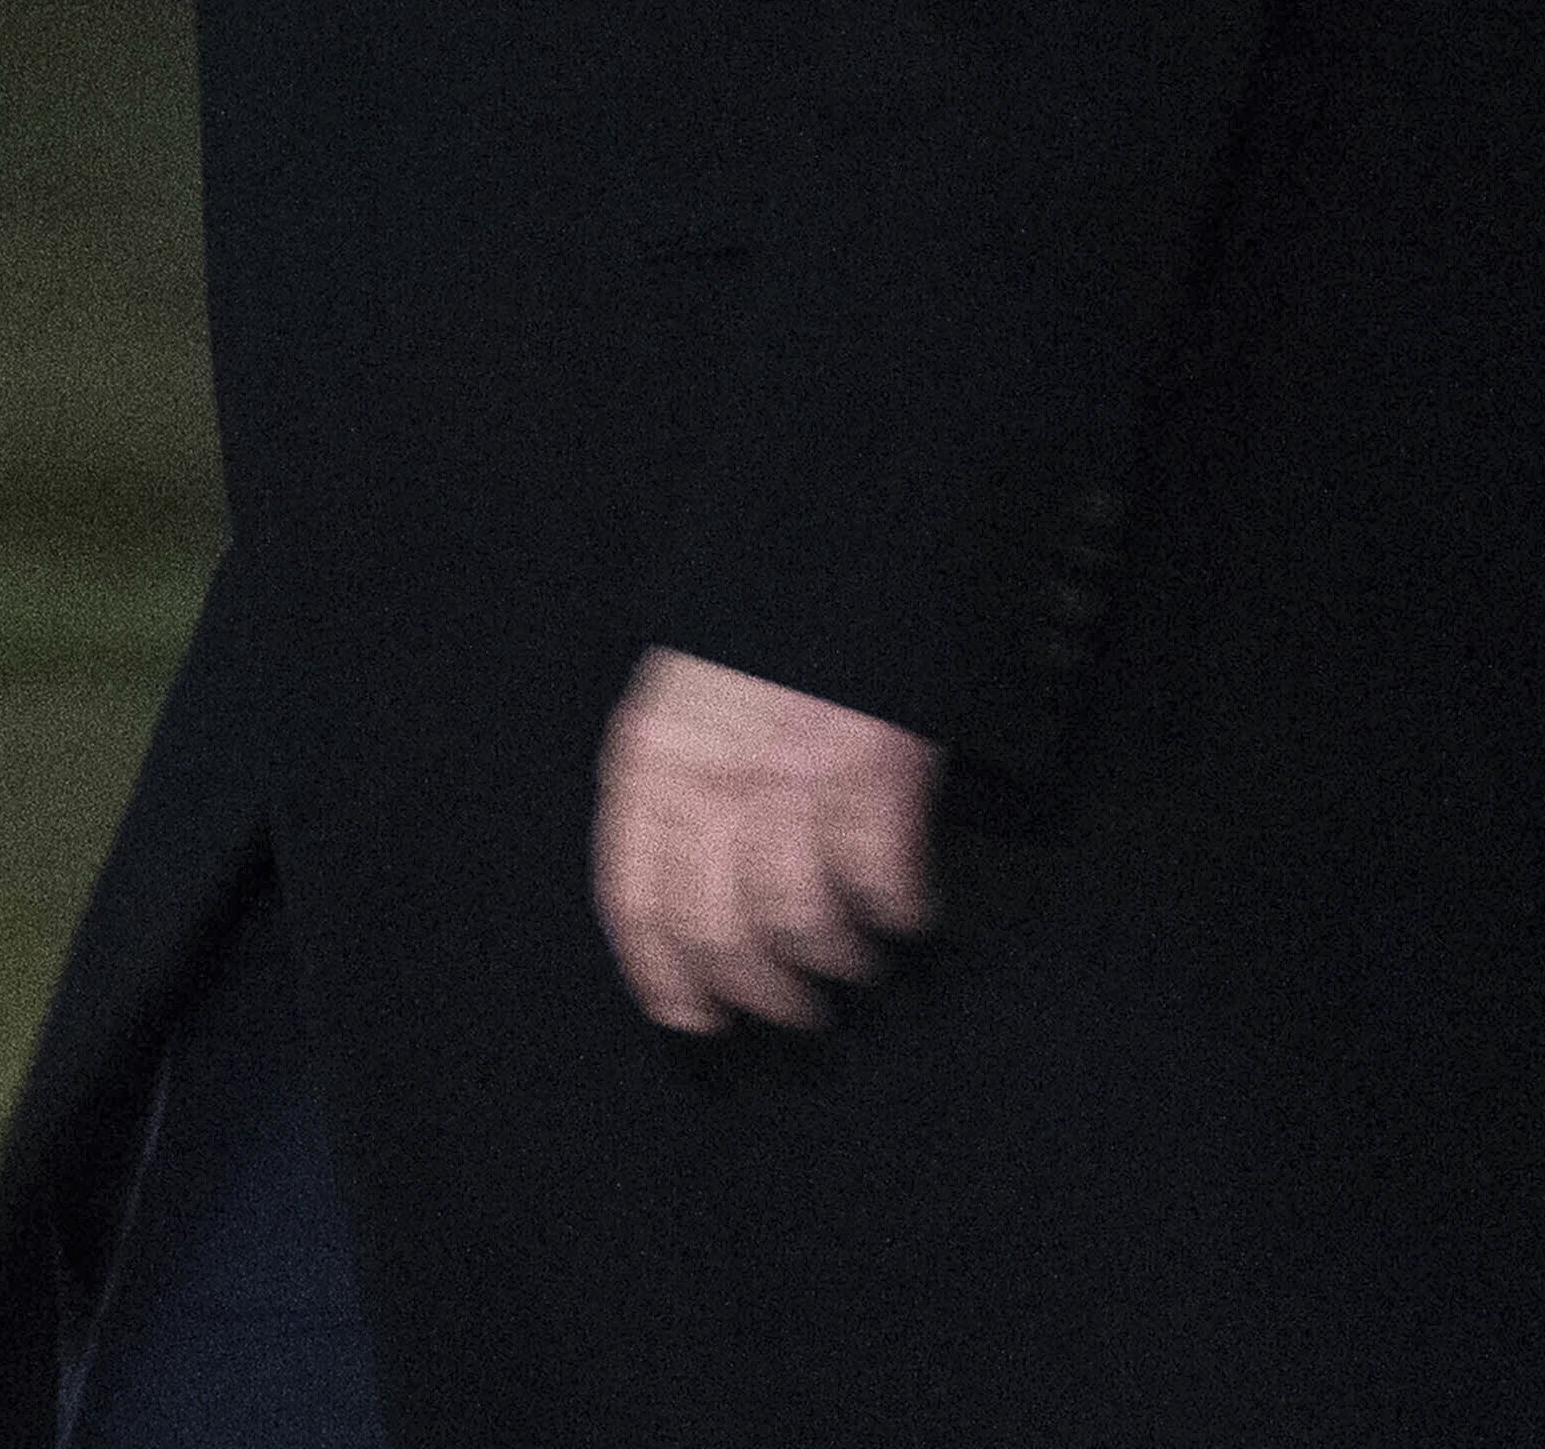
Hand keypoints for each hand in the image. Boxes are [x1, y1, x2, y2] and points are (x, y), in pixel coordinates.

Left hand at [593, 647, 942, 1034]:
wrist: (842, 528)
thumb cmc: (765, 617)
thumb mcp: (688, 686)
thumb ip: (679, 773)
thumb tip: (686, 876)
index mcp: (653, 757)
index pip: (637, 901)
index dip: (664, 977)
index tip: (693, 1017)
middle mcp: (713, 777)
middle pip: (717, 931)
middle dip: (757, 991)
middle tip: (791, 1011)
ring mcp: (794, 773)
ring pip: (798, 922)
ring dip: (832, 961)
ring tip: (852, 964)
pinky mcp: (873, 766)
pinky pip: (880, 879)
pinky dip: (898, 911)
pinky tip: (907, 911)